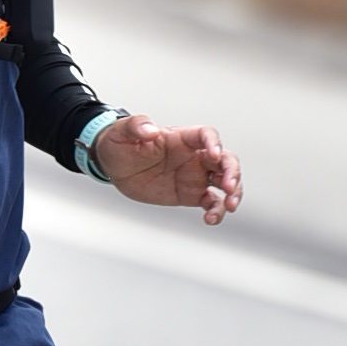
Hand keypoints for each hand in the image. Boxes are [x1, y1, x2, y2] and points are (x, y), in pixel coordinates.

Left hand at [93, 113, 241, 224]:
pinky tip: (211, 220)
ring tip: (230, 206)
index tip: (214, 154)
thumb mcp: (121, 132)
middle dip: (231, 171)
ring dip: (233, 192)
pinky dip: (216, 211)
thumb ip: (137, 126)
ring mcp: (194, 175)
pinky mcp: (190, 194)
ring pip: (224, 181)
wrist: (113, 166)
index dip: (213, 142)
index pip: (205, 135)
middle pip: (224, 159)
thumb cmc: (119, 143)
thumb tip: (150, 130)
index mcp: (180, 138)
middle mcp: (193, 155)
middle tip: (229, 187)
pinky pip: (211, 202)